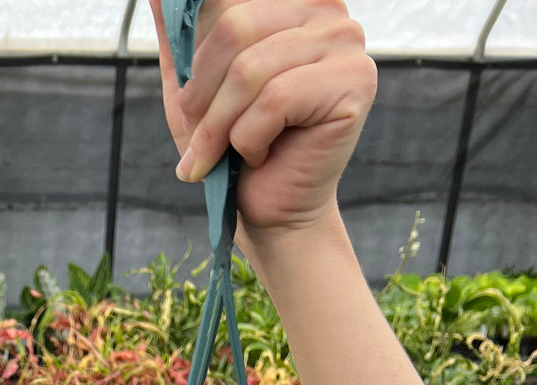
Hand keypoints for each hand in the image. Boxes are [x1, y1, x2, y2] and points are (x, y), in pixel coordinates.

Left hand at [148, 0, 377, 233]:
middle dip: (203, 96)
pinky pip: (275, 100)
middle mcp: (326, 8)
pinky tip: (260, 154)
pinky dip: (250, 139)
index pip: (228, 4)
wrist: (269, 211)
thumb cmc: (233, 148)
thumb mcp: (193, 85)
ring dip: (222, 125)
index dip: (199, 53)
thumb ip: (181, 31)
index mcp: (290, 0)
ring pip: (251, 69)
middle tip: (200, 140)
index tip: (189, 98)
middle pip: (234, 27)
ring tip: (221, 155)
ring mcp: (346, 41)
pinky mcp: (355, 81)